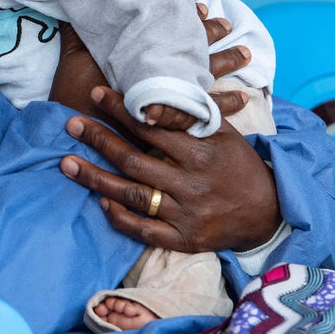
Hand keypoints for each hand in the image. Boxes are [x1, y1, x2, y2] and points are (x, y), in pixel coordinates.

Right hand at [48, 9, 252, 141]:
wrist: (73, 134)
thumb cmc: (73, 95)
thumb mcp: (75, 59)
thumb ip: (78, 33)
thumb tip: (70, 6)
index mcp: (143, 62)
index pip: (175, 36)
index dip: (191, 22)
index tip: (204, 8)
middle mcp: (159, 82)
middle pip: (195, 58)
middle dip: (214, 40)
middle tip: (230, 28)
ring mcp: (167, 106)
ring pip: (206, 86)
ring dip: (226, 69)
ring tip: (246, 57)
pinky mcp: (169, 128)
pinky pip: (202, 118)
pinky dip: (221, 111)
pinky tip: (239, 104)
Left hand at [59, 86, 279, 253]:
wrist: (268, 213)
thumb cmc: (236, 163)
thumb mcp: (222, 133)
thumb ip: (188, 116)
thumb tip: (150, 98)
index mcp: (201, 153)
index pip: (153, 127)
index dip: (123, 110)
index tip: (96, 94)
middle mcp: (192, 184)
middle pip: (134, 160)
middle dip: (99, 139)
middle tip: (71, 123)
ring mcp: (187, 214)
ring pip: (134, 195)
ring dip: (96, 179)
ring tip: (66, 163)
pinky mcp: (184, 240)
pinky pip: (146, 231)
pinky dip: (121, 219)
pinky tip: (100, 203)